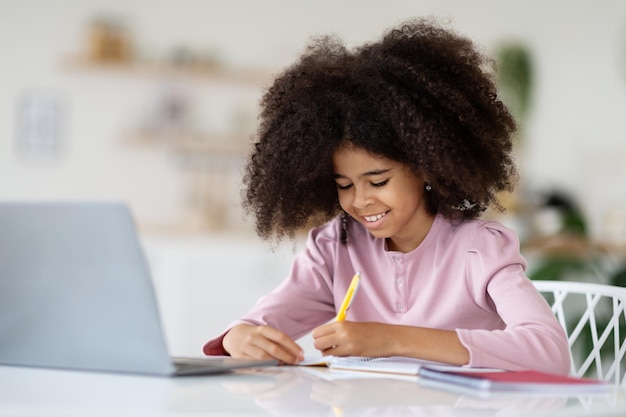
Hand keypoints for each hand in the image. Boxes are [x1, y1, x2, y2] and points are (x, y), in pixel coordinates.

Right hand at [222, 324, 303, 363]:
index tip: (301, 353)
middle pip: (273, 348)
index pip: (280, 337)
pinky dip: (264, 368)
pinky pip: (254, 365)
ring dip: (277, 363)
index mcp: (262, 329)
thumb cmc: (255, 336)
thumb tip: (295, 353)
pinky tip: (271, 370)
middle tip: (296, 362)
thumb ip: (278, 342)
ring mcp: (246, 347)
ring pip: (264, 358)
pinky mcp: (240, 357)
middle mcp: (254, 337)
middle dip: (287, 357)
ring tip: (285, 366)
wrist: (233, 336)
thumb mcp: (265, 334)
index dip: (292, 346)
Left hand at [312, 321, 469, 364]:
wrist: (390, 337)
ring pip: (323, 351)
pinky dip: (336, 358)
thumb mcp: (354, 326)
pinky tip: (346, 354)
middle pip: (317, 342)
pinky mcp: (352, 351)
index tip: (326, 340)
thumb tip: (326, 337)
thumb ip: (340, 330)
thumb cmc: (374, 332)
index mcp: (341, 323)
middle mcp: (341, 331)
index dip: (319, 338)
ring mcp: (346, 342)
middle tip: (331, 347)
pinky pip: (334, 357)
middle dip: (321, 346)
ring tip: (339, 351)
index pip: (317, 331)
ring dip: (328, 353)